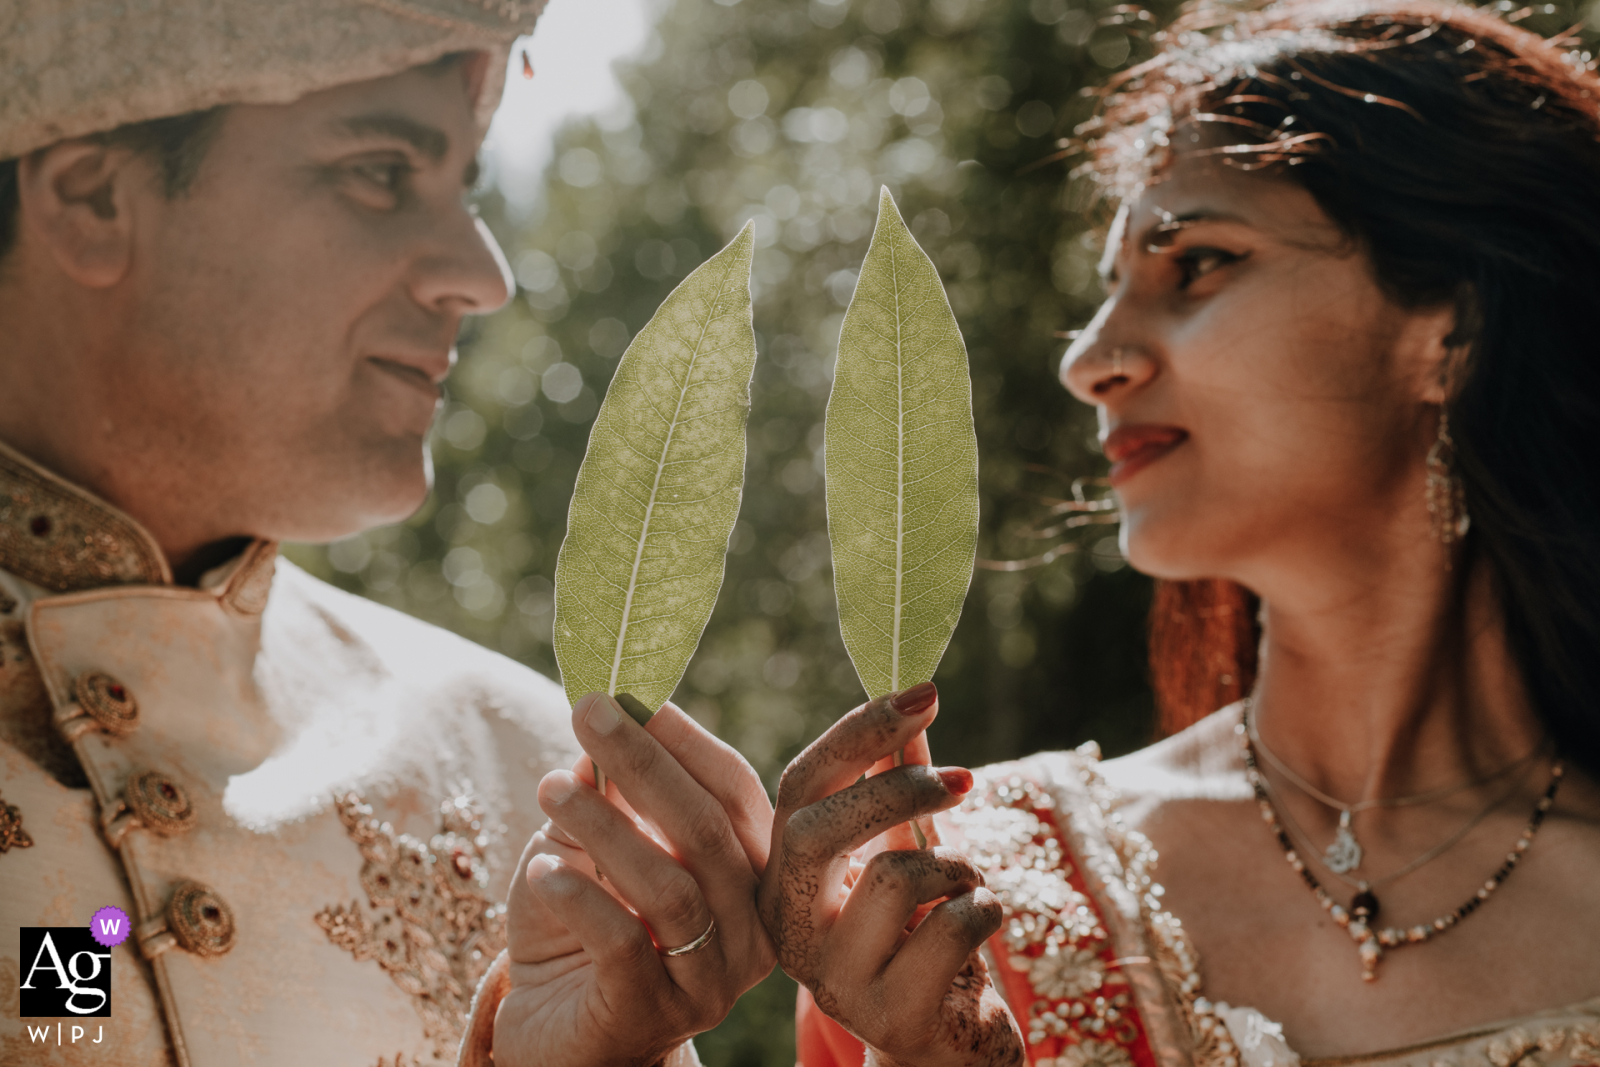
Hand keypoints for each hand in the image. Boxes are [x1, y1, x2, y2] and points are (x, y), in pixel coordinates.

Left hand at [493, 693, 776, 1066]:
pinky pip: (625, 946)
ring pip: (672, 888)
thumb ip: (613, 792)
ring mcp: (709, 982)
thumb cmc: (584, 929)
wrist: (555, 1034)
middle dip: (643, 763)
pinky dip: (581, 899)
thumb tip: (607, 716)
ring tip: (549, 788)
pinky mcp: (653, 1015)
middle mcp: (749, 931)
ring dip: (605, 827)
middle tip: (587, 713)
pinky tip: (541, 871)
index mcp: (752, 878)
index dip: (686, 740)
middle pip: (706, 831)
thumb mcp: (597, 849)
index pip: (737, 795)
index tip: (633, 692)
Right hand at [758, 683, 1024, 1066]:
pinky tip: (980, 932)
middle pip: (819, 827)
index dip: (859, 732)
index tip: (924, 693)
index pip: (801, 786)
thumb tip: (914, 696)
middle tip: (966, 780)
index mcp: (784, 878)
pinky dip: (986, 912)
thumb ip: (899, 786)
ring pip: (894, 875)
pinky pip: (952, 927)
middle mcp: (789, 928)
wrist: (947, 1049)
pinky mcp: (887, 1017)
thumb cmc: (923, 942)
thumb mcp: (908, 855)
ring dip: (958, 869)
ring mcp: (832, 979)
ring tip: (967, 890)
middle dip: (901, 789)